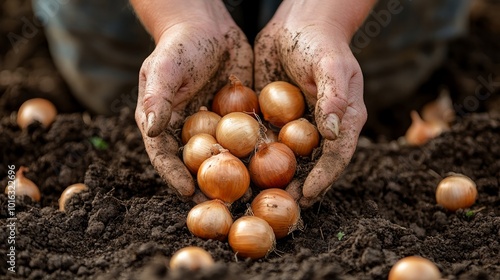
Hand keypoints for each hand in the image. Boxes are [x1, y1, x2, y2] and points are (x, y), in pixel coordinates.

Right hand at [133, 1, 252, 201]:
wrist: (208, 26)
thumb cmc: (179, 46)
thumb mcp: (164, 69)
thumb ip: (158, 98)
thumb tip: (151, 129)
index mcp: (166, 125)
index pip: (166, 156)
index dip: (175, 176)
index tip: (188, 193)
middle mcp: (193, 132)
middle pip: (199, 164)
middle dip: (210, 185)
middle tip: (223, 205)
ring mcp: (219, 127)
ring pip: (228, 156)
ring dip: (239, 176)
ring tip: (252, 194)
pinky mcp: (241, 118)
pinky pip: (250, 137)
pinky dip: (260, 152)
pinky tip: (275, 164)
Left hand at [254, 0, 371, 207]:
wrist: (298, 23)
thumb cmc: (321, 43)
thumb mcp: (331, 66)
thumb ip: (334, 98)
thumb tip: (332, 133)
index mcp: (341, 122)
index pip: (335, 157)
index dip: (323, 179)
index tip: (306, 196)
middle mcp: (318, 129)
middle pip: (309, 165)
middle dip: (295, 187)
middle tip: (278, 207)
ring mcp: (294, 126)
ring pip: (284, 158)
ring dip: (271, 178)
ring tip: (255, 197)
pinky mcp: (273, 118)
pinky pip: (263, 140)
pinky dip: (252, 155)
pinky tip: (236, 167)